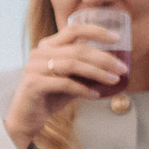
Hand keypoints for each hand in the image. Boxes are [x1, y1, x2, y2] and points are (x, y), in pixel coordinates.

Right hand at [4, 21, 124, 148]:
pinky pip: (65, 83)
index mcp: (48, 46)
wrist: (26, 118)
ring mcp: (34, 67)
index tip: (117, 38)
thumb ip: (84, 68)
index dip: (97, 31)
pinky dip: (83, 89)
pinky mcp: (33, 84)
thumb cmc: (50, 96)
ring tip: (114, 80)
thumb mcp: (70, 77)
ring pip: (73, 64)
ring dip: (97, 73)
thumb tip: (114, 65)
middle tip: (122, 68)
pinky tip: (95, 95)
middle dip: (104, 58)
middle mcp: (39, 53)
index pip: (74, 29)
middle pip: (78, 49)